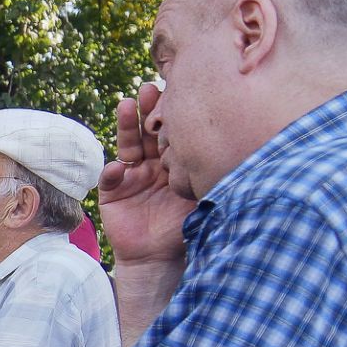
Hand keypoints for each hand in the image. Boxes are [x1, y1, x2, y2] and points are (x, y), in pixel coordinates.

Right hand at [96, 84, 193, 267]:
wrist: (159, 258)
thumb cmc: (185, 227)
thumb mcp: (202, 194)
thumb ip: (207, 172)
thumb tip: (235, 142)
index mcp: (176, 161)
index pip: (173, 130)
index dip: (173, 112)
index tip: (179, 92)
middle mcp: (153, 163)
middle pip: (149, 130)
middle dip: (148, 108)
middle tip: (150, 88)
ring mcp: (132, 175)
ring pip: (128, 144)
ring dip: (126, 125)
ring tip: (126, 105)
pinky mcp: (113, 191)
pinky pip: (111, 177)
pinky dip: (113, 172)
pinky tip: (120, 168)